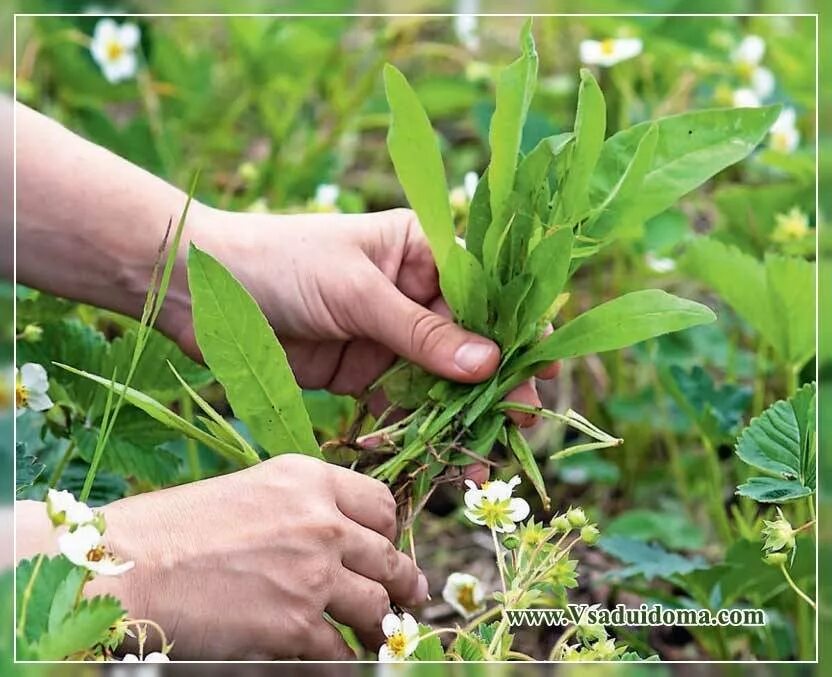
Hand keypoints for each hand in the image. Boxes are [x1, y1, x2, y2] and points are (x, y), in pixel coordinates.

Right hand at [89, 454, 426, 659]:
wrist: (131, 566)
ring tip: (376, 636)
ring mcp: (314, 573)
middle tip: (408, 597)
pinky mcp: (296, 625)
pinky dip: (341, 662)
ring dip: (377, 626)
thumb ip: (301, 507)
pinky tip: (335, 661)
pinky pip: (341, 653)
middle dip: (400, 582)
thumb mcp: (251, 491)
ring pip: (375, 607)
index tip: (386, 548)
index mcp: (309, 480)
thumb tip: (339, 536)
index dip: (389, 531)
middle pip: (388, 557)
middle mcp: (321, 520)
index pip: (381, 503)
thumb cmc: (177, 528)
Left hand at [165, 206, 557, 464]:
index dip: (513, 333)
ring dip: (463, 417)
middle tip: (518, 428)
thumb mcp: (357, 291)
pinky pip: (404, 404)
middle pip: (470, 342)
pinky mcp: (364, 372)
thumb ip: (421, 332)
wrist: (200, 291)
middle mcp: (415, 293)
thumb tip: (489, 365)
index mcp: (422, 251)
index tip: (537, 375)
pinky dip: (423, 430)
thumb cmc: (282, 263)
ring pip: (442, 380)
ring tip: (483, 459)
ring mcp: (390, 335)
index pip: (484, 293)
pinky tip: (443, 457)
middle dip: (494, 386)